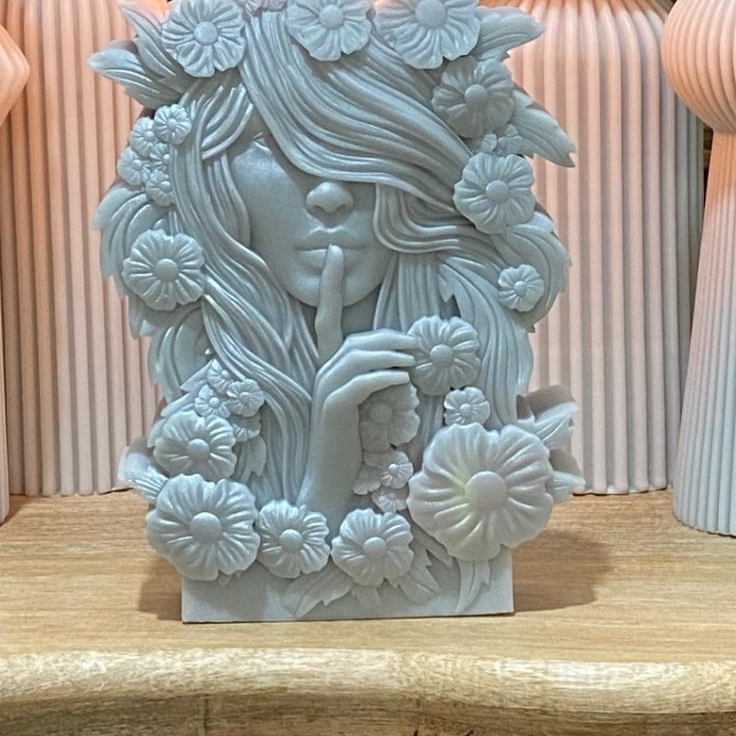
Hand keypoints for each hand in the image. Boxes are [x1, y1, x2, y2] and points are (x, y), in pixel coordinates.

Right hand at [300, 248, 416, 523]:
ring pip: (358, 355)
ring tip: (413, 362)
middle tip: (415, 345)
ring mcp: (324, 390)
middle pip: (354, 338)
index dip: (332, 284)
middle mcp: (321, 373)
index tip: (335, 251)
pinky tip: (403, 380)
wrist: (332, 484)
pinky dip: (385, 377)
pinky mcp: (333, 409)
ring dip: (390, 354)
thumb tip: (406, 358)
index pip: (327, 317)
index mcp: (328, 368)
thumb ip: (378, 377)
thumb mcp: (367, 405)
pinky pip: (361, 382)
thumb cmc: (354, 446)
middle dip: (387, 337)